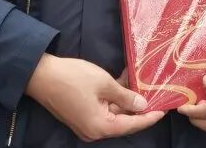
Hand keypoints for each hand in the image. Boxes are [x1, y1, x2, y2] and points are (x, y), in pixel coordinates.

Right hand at [26, 55, 164, 141]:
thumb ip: (125, 96)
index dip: (149, 117)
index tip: (164, 110)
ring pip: (113, 112)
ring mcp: (86, 123)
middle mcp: (93, 130)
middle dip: (139, 106)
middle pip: (123, 120)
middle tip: (155, 93)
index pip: (131, 125)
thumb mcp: (104, 83)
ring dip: (126, 97)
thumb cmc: (73, 78)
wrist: (41, 75)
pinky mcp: (82, 114)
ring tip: (140, 80)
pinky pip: (103, 108)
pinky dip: (113, 96)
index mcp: (100, 127)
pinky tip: (123, 79)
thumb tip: (142, 105)